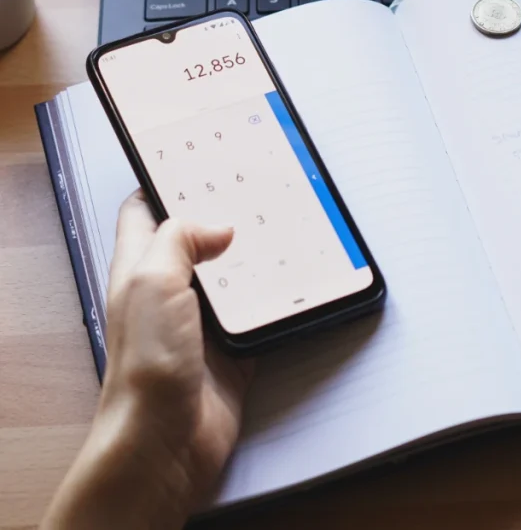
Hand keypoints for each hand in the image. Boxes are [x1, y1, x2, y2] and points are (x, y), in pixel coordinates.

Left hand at [42, 191, 253, 529]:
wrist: (166, 440)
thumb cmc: (146, 365)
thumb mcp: (152, 282)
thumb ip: (179, 241)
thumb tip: (218, 228)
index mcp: (140, 269)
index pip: (145, 213)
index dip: (166, 186)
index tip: (199, 164)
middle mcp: (170, 292)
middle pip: (197, 242)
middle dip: (224, 218)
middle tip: (257, 193)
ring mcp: (202, 323)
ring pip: (233, 278)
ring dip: (256, 260)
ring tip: (284, 230)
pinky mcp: (233, 352)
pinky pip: (260, 317)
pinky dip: (278, 303)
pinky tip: (296, 286)